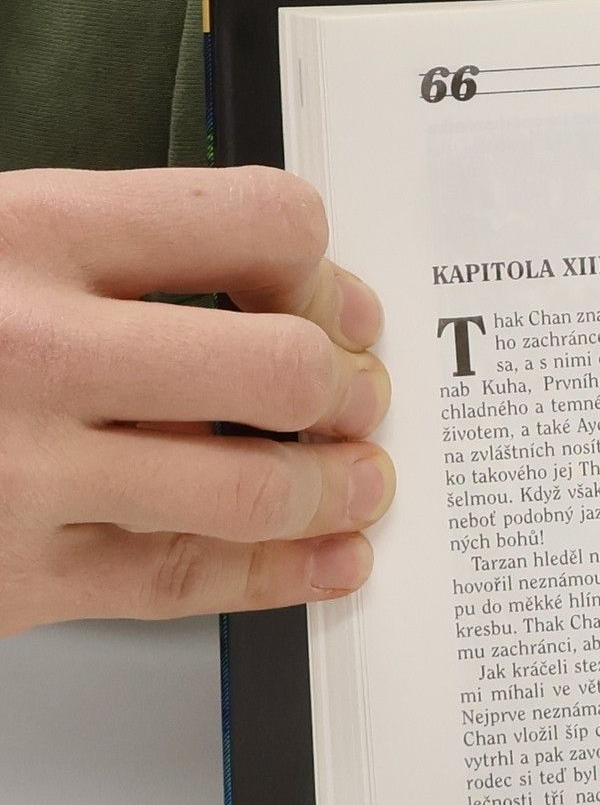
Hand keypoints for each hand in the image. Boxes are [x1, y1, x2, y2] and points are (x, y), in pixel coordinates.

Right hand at [0, 167, 393, 637]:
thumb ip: (102, 253)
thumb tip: (275, 286)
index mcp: (24, 233)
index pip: (255, 223)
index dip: (322, 266)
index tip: (336, 299)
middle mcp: (31, 349)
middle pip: (280, 367)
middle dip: (346, 387)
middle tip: (359, 397)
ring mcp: (21, 473)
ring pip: (252, 490)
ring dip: (337, 489)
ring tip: (360, 481)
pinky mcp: (12, 577)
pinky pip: (184, 581)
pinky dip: (282, 576)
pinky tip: (327, 561)